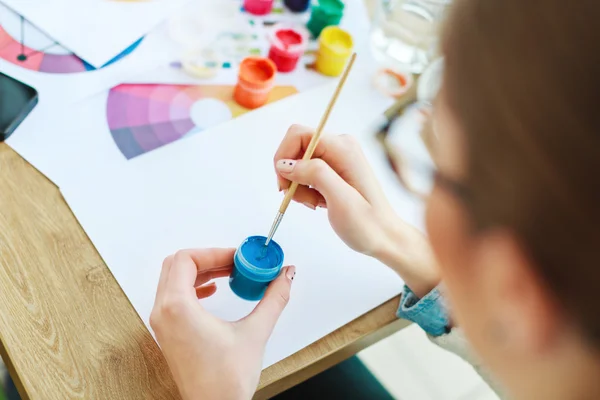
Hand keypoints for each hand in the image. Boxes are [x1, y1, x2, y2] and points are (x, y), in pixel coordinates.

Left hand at [150, 248, 294, 399]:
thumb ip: (274, 298)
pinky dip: (192, 287)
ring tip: (228, 274)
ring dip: (200, 271)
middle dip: (208, 258)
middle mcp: (164, 313)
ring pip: (174, 279)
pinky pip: (173, 296)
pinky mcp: (168, 333)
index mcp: (177, 308)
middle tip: (234, 263)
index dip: (214, 252)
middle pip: (177, 265)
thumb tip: (285, 276)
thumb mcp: (255, 332)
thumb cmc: (225, 381)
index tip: (237, 258)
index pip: (187, 259)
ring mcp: (163, 324)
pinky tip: (213, 292)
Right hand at [274, 125, 438, 296]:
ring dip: (298, 186)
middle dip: (291, 175)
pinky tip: (319, 203)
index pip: (299, 134)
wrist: (384, 237)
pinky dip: (305, 190)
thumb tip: (286, 164)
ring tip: (315, 204)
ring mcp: (336, 158)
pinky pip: (306, 173)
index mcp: (343, 148)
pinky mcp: (333, 170)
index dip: (284, 156)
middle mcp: (340, 147)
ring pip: (298, 164)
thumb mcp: (340, 200)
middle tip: (303, 199)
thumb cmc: (368, 223)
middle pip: (296, 149)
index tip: (284, 183)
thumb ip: (314, 174)